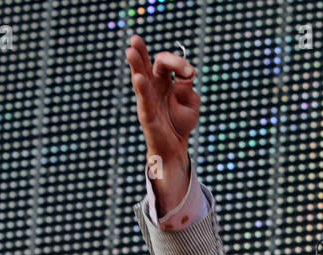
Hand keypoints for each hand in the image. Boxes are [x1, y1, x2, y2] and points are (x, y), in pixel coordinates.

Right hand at [125, 35, 199, 208]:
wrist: (175, 147)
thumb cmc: (181, 122)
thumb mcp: (192, 104)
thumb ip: (189, 90)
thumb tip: (186, 78)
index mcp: (166, 80)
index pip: (168, 63)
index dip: (179, 63)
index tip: (190, 73)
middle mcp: (154, 85)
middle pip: (149, 63)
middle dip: (143, 51)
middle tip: (135, 39)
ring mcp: (148, 97)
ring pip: (140, 76)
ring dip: (136, 63)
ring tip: (130, 50)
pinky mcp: (146, 112)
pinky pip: (144, 98)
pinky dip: (142, 87)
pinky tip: (139, 77)